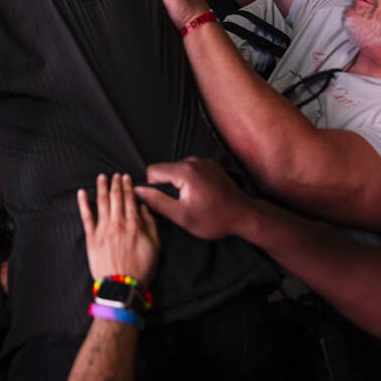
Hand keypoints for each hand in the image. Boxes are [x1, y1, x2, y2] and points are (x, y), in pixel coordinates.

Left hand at [77, 173, 159, 285]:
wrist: (122, 287)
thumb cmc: (141, 270)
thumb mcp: (155, 247)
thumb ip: (150, 225)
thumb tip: (144, 208)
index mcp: (134, 225)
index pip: (130, 199)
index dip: (128, 186)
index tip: (126, 177)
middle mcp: (118, 223)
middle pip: (116, 198)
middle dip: (116, 184)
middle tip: (116, 175)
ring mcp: (103, 230)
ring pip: (101, 203)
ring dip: (102, 188)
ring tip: (102, 177)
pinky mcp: (92, 238)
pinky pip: (86, 217)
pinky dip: (83, 203)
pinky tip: (81, 193)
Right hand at [135, 157, 252, 240]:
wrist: (244, 215)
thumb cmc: (214, 219)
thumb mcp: (182, 216)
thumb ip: (157, 202)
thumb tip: (137, 191)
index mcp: (185, 171)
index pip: (153, 171)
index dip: (152, 188)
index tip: (163, 202)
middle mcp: (193, 161)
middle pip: (165, 170)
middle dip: (166, 187)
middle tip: (180, 205)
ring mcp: (203, 161)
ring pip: (177, 170)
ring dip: (178, 185)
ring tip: (192, 202)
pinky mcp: (210, 165)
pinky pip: (190, 170)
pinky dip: (189, 182)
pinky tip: (200, 196)